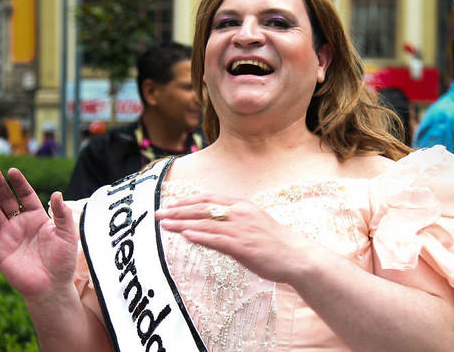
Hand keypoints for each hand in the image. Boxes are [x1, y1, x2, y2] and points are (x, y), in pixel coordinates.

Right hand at [0, 168, 77, 299]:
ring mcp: (8, 236)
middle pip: (7, 201)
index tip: (12, 171)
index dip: (19, 183)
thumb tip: (57, 193)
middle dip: (0, 186)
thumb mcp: (67, 235)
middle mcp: (20, 224)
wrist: (52, 287)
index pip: (25, 195)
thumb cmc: (62, 261)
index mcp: (37, 218)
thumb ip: (62, 214)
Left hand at [156, 194, 313, 283]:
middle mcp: (239, 213)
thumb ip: (230, 220)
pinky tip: (185, 236)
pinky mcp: (242, 247)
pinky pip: (216, 240)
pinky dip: (199, 237)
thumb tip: (208, 223)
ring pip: (205, 223)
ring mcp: (240, 229)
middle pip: (202, 208)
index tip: (170, 204)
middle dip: (177, 211)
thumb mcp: (252, 222)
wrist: (296, 255)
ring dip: (181, 223)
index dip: (186, 201)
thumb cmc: (273, 242)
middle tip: (158, 214)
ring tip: (164, 225)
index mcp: (241, 205)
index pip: (208, 198)